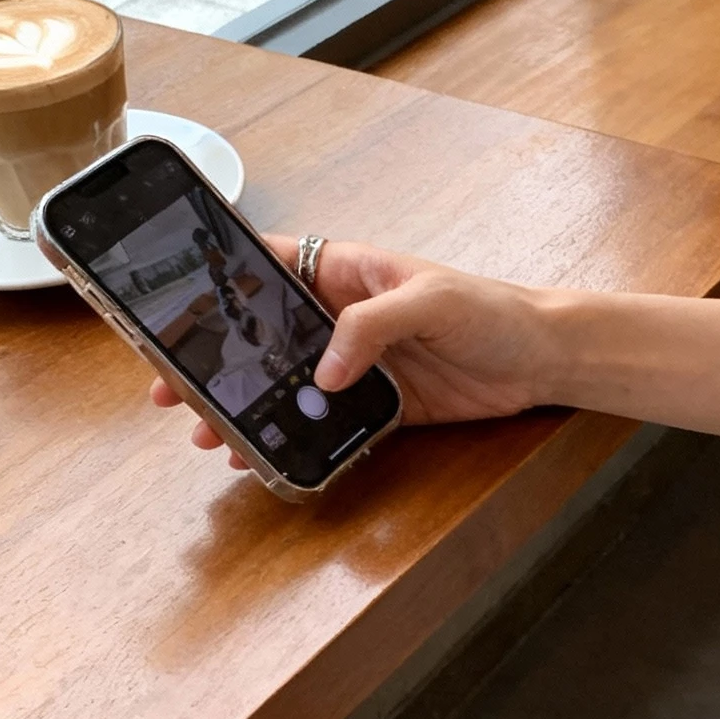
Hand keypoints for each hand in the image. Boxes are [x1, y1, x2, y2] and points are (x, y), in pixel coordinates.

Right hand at [150, 236, 554, 466]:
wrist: (546, 359)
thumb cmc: (493, 310)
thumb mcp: (430, 301)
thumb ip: (371, 327)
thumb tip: (322, 370)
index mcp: (348, 272)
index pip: (271, 265)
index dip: (223, 284)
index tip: (179, 307)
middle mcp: (344, 317)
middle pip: (264, 336)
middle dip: (218, 361)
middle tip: (173, 390)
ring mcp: (359, 363)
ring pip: (287, 384)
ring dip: (248, 407)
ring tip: (207, 432)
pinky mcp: (379, 404)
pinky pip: (325, 422)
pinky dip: (294, 437)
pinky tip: (264, 453)